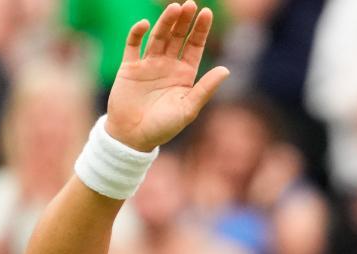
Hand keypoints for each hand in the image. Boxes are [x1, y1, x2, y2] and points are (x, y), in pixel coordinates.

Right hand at [104, 1, 229, 151]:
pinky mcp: (129, 67)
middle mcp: (168, 66)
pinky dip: (137, 34)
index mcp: (185, 75)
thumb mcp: (188, 109)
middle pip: (177, 37)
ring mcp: (148, 65)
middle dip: (184, 21)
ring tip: (174, 8)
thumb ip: (205, 89)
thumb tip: (226, 70)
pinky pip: (133, 45)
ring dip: (165, 23)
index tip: (206, 13)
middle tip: (191, 4)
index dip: (200, 30)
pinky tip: (145, 24)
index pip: (195, 46)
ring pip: (158, 37)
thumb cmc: (164, 127)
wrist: (133, 138)